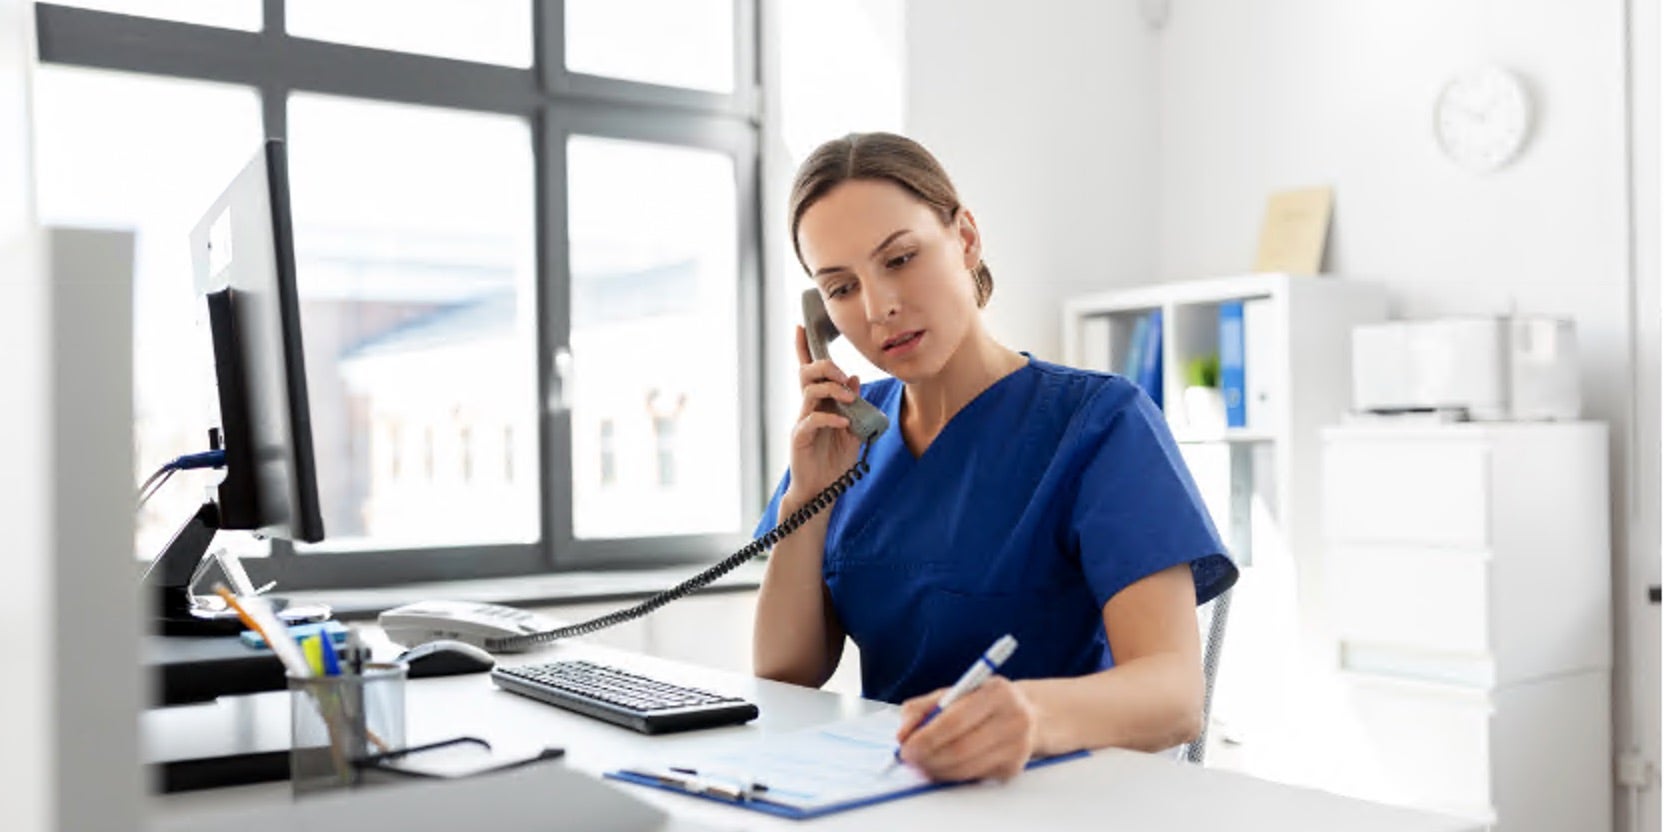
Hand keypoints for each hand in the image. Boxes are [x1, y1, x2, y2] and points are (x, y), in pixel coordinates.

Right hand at [782, 324, 863, 513]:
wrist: (821, 491)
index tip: (800, 326)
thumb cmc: (834, 462)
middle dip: (825, 367)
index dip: (803, 348)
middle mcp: (808, 408)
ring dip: (831, 389)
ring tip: (849, 399)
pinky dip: (830, 418)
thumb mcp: (852, 431)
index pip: (810, 371)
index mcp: (820, 403)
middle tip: (843, 376)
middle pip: (807, 374)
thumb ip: (854, 406)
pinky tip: (843, 424)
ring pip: (809, 391)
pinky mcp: (799, 438)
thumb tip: (854, 378)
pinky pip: (811, 420)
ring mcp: (802, 422)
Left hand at [894, 677, 1039, 782]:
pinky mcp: (1013, 769)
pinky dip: (951, 775)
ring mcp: (1017, 747)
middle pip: (960, 749)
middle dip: (927, 758)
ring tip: (921, 764)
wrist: (1029, 715)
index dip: (926, 738)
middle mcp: (1013, 719)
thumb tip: (902, 735)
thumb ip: (921, 709)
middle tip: (908, 759)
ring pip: (965, 769)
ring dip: (936, 770)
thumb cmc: (981, 702)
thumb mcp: (953, 693)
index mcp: (997, 692)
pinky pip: (972, 777)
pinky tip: (942, 767)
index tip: (905, 747)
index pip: (955, 720)